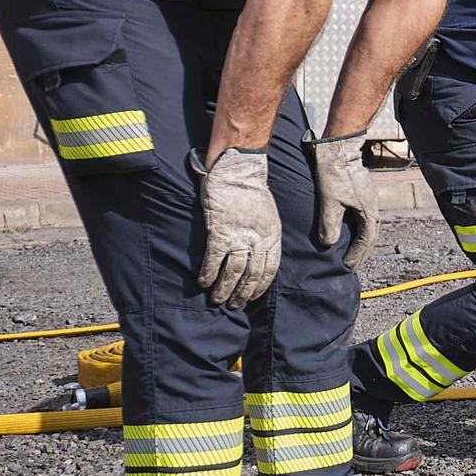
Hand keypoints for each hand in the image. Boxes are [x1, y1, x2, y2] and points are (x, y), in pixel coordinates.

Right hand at [190, 146, 280, 307]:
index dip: (259, 287)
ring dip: (225, 288)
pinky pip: (214, 260)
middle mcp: (258, 240)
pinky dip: (208, 274)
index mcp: (272, 236)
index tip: (252, 297)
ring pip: (233, 272)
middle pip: (252, 275)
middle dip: (242, 293)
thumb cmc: (252, 191)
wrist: (238, 170)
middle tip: (234, 304)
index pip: (269, 270)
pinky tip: (203, 282)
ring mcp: (239, 236)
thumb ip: (264, 236)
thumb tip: (257, 256)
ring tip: (217, 299)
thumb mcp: (269, 216)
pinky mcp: (220, 232)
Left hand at [308, 129, 381, 268]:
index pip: (366, 240)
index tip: (347, 265)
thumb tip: (329, 244)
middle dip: (362, 251)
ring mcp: (368, 198)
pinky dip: (357, 228)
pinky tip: (348, 229)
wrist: (338, 146)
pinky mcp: (361, 191)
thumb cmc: (334, 172)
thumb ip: (329, 224)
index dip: (357, 254)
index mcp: (367, 210)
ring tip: (351, 250)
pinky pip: (363, 216)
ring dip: (361, 240)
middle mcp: (372, 206)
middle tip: (351, 264)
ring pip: (367, 225)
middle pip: (370, 234)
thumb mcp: (329, 201)